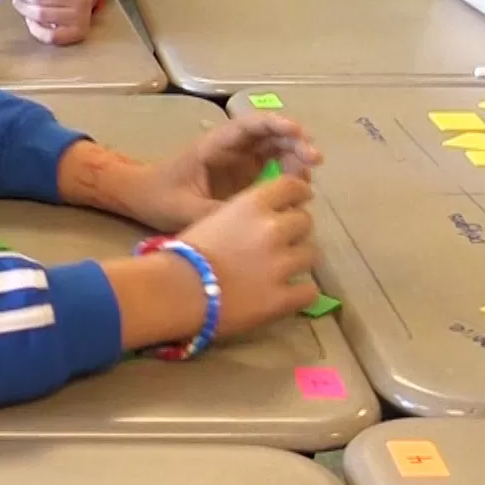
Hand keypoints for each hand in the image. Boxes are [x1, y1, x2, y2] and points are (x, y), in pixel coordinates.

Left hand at [120, 113, 321, 232]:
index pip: (249, 126)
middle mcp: (232, 148)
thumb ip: (218, 214)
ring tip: (307, 181)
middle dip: (295, 142)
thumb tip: (252, 223)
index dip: (276, 125)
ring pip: (276, 151)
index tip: (298, 133)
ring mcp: (240, 161)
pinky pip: (273, 170)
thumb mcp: (185, 209)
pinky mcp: (245, 177)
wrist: (142, 200)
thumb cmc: (159, 197)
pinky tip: (299, 192)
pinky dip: (289, 176)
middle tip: (315, 159)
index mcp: (214, 145)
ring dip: (296, 160)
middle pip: (270, 135)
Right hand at [177, 175, 321, 337]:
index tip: (296, 203)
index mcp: (253, 205)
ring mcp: (281, 264)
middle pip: (306, 222)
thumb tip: (264, 221)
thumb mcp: (212, 218)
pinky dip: (300, 292)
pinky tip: (286, 295)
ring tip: (279, 271)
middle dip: (295, 232)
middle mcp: (273, 229)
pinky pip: (309, 291)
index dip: (298, 194)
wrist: (172, 292)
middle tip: (280, 244)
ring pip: (311, 255)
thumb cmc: (182, 253)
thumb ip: (244, 216)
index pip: (293, 187)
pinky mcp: (283, 298)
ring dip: (297, 261)